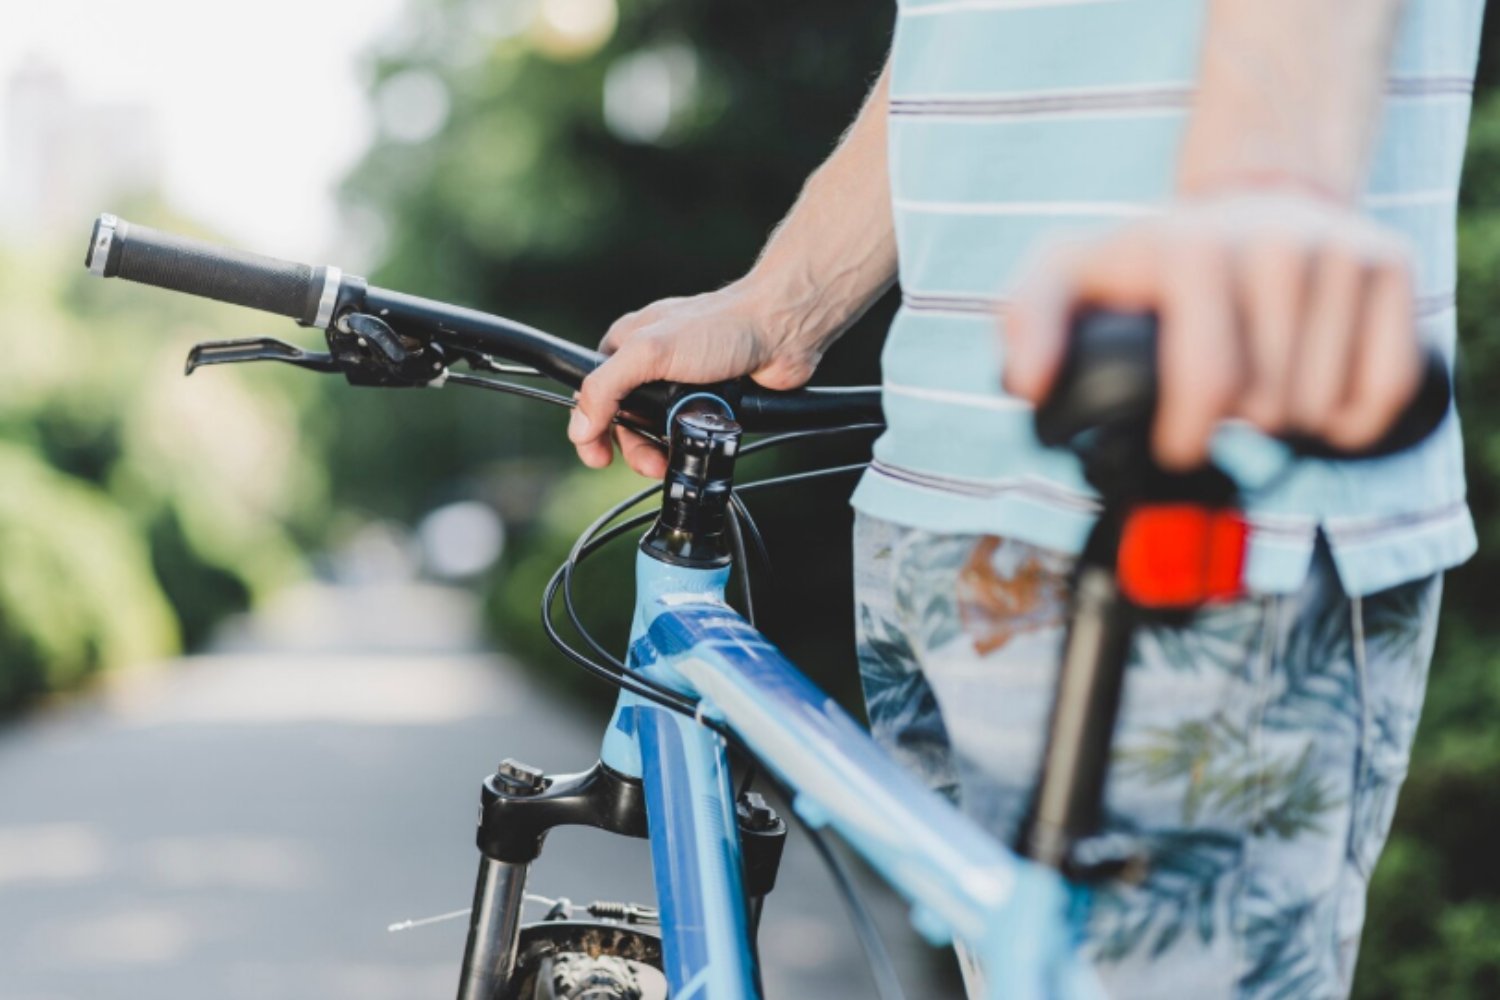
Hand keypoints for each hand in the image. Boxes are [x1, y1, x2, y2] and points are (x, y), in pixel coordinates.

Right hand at [568, 279, 822, 476]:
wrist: (780, 331)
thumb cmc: (720, 327)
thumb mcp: (649, 352)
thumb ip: (606, 387)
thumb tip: (580, 427)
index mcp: (626, 347)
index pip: (594, 396)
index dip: (592, 429)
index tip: (598, 456)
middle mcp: (650, 367)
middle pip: (626, 422)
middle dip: (635, 448)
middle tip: (651, 462)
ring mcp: (680, 386)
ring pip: (658, 433)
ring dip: (663, 449)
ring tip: (675, 455)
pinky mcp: (708, 402)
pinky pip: (689, 434)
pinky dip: (691, 443)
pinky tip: (700, 441)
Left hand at [1002, 192, 1421, 468]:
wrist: (1249, 196)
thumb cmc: (1150, 258)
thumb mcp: (1071, 274)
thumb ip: (1029, 320)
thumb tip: (1030, 385)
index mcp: (1194, 253)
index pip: (1210, 386)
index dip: (1190, 437)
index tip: (1178, 442)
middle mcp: (1275, 244)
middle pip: (1268, 408)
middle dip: (1238, 423)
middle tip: (1221, 395)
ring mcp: (1340, 251)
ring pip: (1324, 408)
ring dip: (1290, 421)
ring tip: (1262, 384)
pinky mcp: (1392, 264)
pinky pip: (1387, 389)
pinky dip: (1353, 416)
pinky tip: (1318, 392)